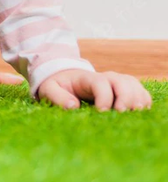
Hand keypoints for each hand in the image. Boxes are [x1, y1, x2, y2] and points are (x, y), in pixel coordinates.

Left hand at [37, 69, 152, 110]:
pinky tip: (138, 113)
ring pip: (134, 87)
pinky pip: (141, 93)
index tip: (101, 112)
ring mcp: (118, 83)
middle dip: (125, 98)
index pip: (101, 83)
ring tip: (133, 114)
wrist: (66, 78)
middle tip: (121, 114)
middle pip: (123, 83)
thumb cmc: (58, 85)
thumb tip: (72, 106)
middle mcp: (106, 78)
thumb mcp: (49, 88)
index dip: (104, 97)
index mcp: (87, 78)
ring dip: (137, 100)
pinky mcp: (126, 90)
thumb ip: (57, 97)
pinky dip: (144, 102)